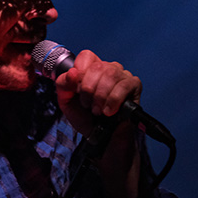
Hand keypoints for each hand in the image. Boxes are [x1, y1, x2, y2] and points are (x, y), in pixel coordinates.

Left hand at [55, 50, 142, 197]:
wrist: (102, 141)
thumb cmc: (86, 120)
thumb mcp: (67, 103)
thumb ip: (63, 86)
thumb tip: (72, 72)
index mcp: (91, 69)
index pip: (86, 56)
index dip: (80, 72)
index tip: (76, 90)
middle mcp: (108, 69)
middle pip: (98, 65)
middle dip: (88, 89)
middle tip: (88, 106)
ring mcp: (123, 76)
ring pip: (111, 74)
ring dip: (100, 96)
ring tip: (98, 111)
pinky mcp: (134, 86)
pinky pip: (124, 85)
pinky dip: (113, 100)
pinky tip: (110, 112)